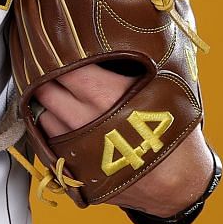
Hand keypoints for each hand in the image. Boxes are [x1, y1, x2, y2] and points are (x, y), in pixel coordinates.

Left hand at [32, 62, 214, 217]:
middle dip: (48, 79)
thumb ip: (135, 64)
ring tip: (60, 97)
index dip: (58, 56)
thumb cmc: (173, 133)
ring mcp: (74, 147)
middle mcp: (83, 120)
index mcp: (104, 95)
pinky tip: (64, 124)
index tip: (60, 50)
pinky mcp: (72, 168)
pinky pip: (46, 144)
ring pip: (42, 117)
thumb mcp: (164, 88)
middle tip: (55, 72)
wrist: (180, 185)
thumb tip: (112, 39)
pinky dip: (51, 131)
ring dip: (47, 106)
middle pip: (45, 90)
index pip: (63, 66)